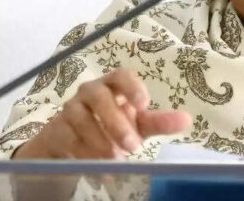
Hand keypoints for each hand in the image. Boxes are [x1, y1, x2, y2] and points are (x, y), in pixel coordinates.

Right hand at [13, 69, 191, 159]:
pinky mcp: (56, 129)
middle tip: (133, 146)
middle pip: (99, 96)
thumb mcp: (138, 125)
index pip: (121, 75)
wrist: (73, 143)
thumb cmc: (112, 125)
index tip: (145, 105)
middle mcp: (90, 91)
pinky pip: (68, 138)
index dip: (132, 87)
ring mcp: (70, 108)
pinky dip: (84, 154)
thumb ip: (160, 121)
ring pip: (81, 119)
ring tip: (116, 160)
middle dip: (116, 122)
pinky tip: (98, 167)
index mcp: (113, 85)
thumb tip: (187, 120)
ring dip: (100, 142)